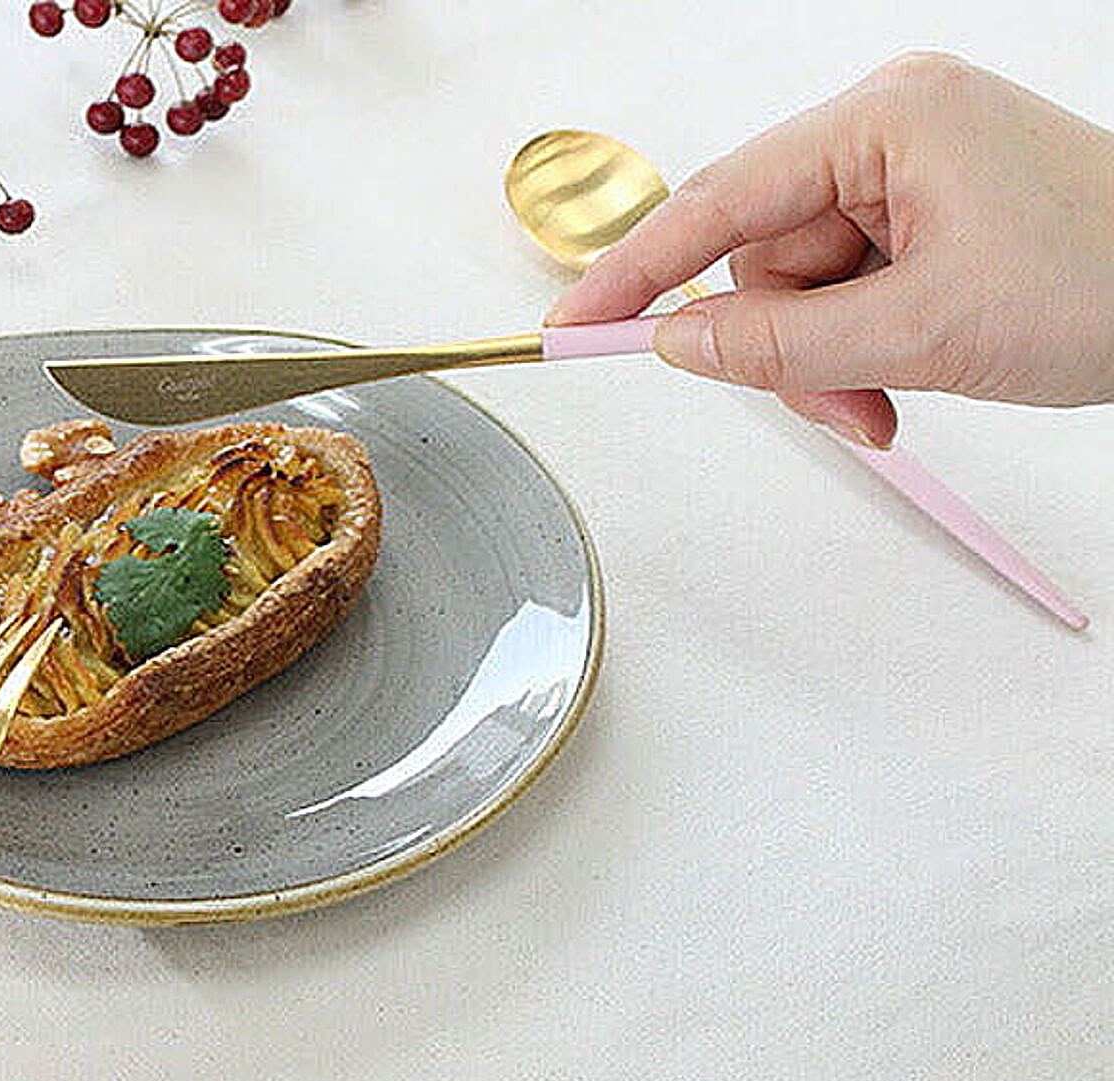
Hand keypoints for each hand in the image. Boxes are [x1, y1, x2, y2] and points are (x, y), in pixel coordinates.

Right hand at [547, 53, 1113, 447]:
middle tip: (842, 406)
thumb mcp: (925, 330)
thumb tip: (679, 344)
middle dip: (787, 344)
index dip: (637, 272)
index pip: (720, 200)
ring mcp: (910, 172)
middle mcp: (889, 131)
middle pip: (762, 255)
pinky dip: (859, 346)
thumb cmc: (1109, 281)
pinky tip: (904, 372)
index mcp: (886, 120)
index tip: (575, 323)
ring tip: (892, 397)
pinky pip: (846, 290)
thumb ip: (783, 344)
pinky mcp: (928, 214)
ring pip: (801, 287)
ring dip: (829, 358)